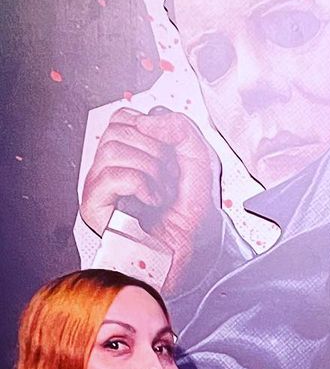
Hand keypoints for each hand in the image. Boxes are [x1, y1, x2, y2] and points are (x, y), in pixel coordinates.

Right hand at [80, 106, 220, 285]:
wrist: (187, 251)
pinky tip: (151, 201)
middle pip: (117, 129)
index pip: (123, 117)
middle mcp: (108, 166)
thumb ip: (180, 128)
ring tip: (160, 192)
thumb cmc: (187, 212)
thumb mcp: (197, 159)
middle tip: (167, 177)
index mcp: (127, 153)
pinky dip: (140, 185)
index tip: (169, 154)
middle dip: (154, 151)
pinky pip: (112, 175)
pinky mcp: (94, 206)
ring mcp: (98, 186)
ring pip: (112, 149)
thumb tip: (147, 121)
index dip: (151, 129)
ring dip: (150, 170)